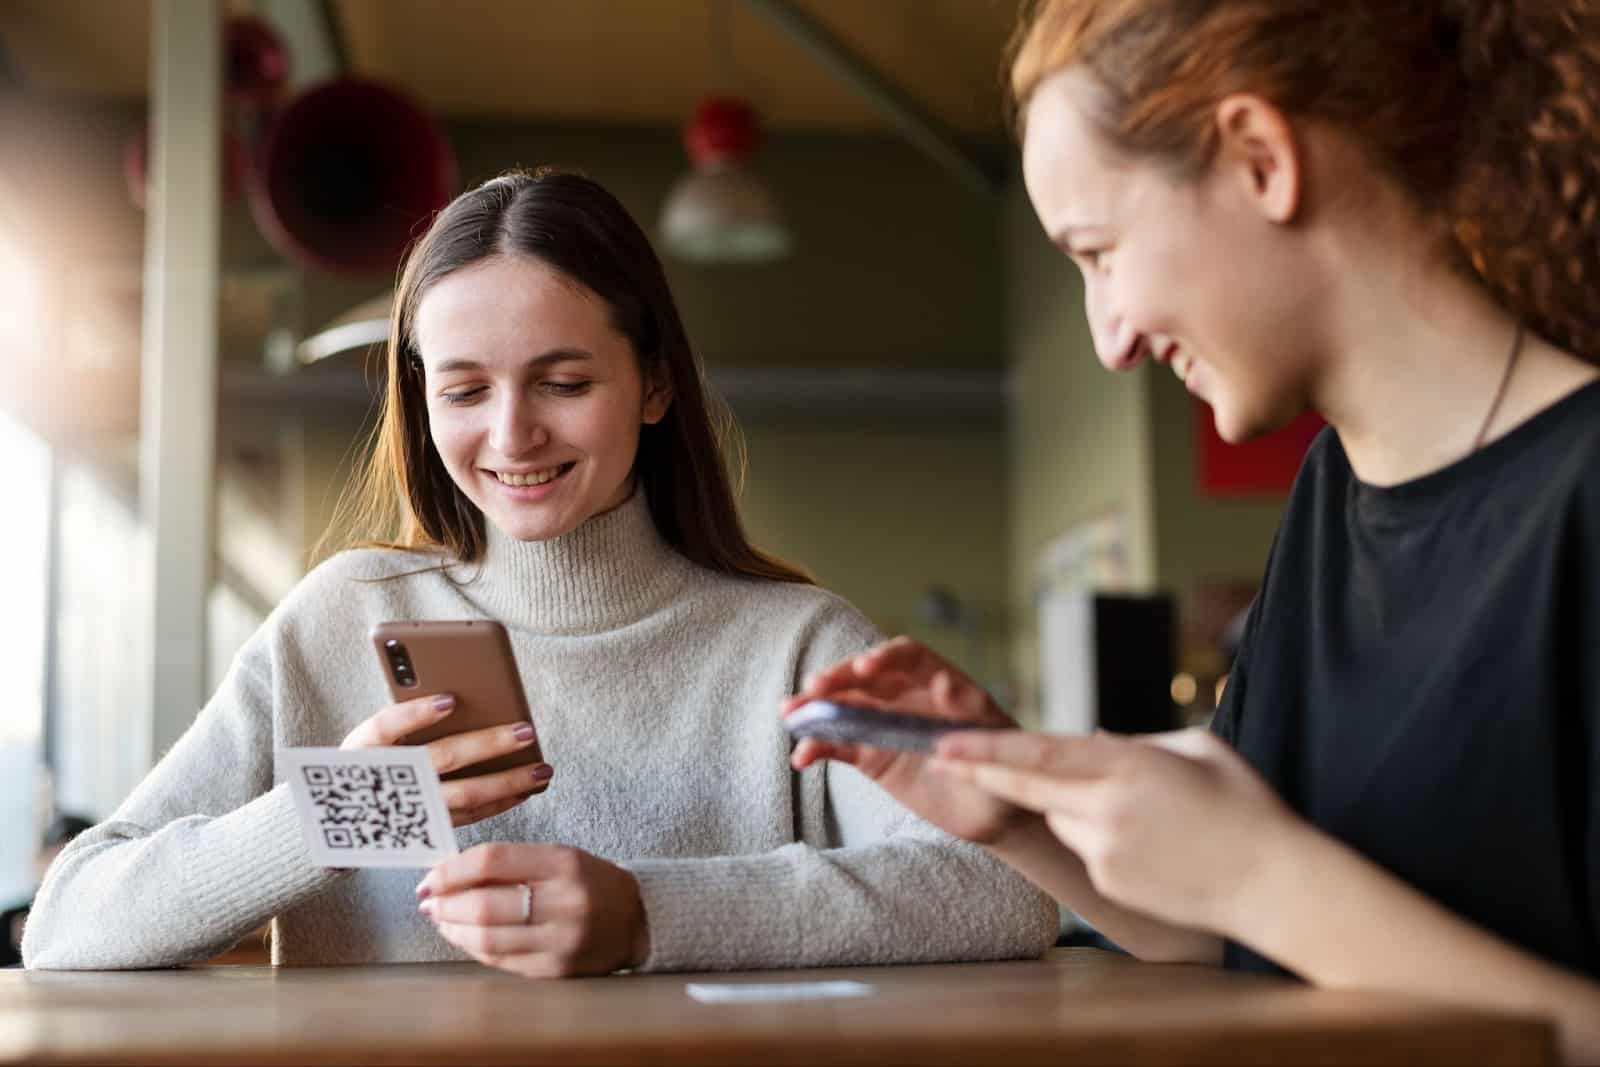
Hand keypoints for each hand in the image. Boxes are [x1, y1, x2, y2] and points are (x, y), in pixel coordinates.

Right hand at [340, 694, 552, 826]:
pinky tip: (526, 789)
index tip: (449, 700)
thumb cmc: (371, 760)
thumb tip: (460, 694)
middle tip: (526, 730)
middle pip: (441, 758)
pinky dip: (500, 802)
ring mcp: (408, 809)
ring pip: (463, 795)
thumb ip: (409, 715)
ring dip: (507, 781)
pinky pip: (469, 816)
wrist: (346, 819)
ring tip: (542, 768)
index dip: (416, 714)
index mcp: (364, 746)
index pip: (386, 725)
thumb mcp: (376, 735)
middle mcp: (385, 779)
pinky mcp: (426, 831)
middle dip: (488, 744)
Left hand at [416, 843, 649, 977]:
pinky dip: (474, 948)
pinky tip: (465, 937)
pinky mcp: (556, 970)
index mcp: (564, 863)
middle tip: (429, 900)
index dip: (452, 869)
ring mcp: (561, 940)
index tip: (431, 875)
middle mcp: (565, 901)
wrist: (636, 919)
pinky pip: (501, 960)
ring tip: (441, 919)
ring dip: (453, 928)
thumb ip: (510, 862)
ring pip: (487, 938)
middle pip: (485, 904)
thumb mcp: (559, 858)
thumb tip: (450, 873)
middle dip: (446, 903)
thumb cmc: (590, 882)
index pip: (493, 860)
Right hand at [782, 636, 1037, 844]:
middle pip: (867, 677)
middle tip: (815, 688)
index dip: (885, 657)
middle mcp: (908, 697)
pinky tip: (801, 757)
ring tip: (790, 714)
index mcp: (942, 684)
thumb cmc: (1003, 770)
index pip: (909, 657)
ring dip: (816, 708)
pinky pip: (839, 745)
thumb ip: (971, 716)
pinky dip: (818, 747)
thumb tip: (947, 684)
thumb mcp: (995, 745)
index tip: (866, 668)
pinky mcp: (873, 754)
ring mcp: (887, 724)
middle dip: (839, 678)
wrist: (995, 812)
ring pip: (845, 707)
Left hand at [932, 726, 1299, 935]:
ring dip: (1070, 804)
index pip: (1042, 754)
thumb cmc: (1246, 808)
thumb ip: (1137, 741)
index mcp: (1131, 766)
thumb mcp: (1198, 749)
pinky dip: (1098, 836)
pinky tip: (1151, 843)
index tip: (948, 741)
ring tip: (1142, 811)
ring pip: (1059, 816)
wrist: (1275, 886)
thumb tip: (1087, 739)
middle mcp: (1108, 810)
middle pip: (1026, 788)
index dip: (989, 748)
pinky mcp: (1108, 885)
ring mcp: (1106, 852)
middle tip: (941, 757)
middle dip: (979, 771)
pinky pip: (1084, 848)